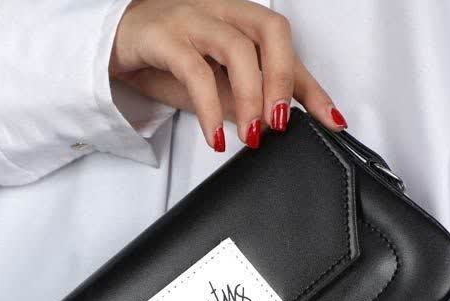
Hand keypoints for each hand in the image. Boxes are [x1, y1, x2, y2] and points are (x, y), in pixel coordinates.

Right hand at [110, 0, 347, 150]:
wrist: (116, 45)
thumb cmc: (170, 59)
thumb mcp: (218, 85)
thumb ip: (247, 99)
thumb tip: (275, 125)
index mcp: (241, 21)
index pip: (288, 51)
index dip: (312, 87)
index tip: (332, 120)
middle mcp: (223, 12)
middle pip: (271, 32)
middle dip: (283, 81)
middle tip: (279, 124)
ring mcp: (193, 19)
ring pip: (237, 48)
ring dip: (251, 98)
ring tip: (252, 135)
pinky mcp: (164, 36)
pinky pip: (194, 71)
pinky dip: (208, 109)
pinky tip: (214, 138)